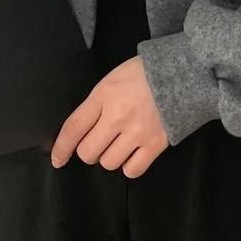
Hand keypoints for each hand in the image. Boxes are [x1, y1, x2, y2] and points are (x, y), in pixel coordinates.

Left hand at [50, 56, 168, 177]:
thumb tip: (82, 129)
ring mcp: (137, 132)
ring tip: (121, 142)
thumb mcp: (113, 78)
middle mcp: (117, 116)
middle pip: (88, 152)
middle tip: (101, 140)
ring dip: (110, 156)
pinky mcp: (155, 144)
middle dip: (90, 149)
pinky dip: (130, 165)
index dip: (61, 148)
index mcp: (104, 96)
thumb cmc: (145, 72)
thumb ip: (97, 102)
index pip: (73, 128)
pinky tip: (134, 152)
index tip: (58, 159)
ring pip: (108, 163)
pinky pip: (132, 170)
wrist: (183, 71)